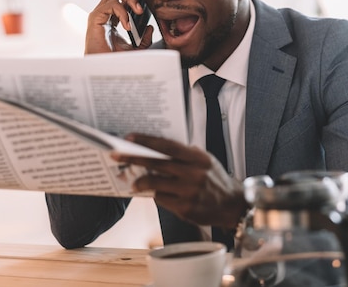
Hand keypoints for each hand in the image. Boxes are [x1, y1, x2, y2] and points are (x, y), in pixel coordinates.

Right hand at [85, 0, 153, 53]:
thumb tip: (150, 27)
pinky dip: (122, 13)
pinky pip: (111, 5)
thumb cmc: (115, 59)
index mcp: (112, 16)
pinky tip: (128, 26)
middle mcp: (104, 12)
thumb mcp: (135, 48)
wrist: (103, 69)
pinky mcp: (95, 18)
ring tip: (140, 10)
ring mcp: (98, 13)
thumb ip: (144, 39)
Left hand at [111, 133, 248, 228]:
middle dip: (134, 158)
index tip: (129, 137)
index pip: (168, 146)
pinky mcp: (186, 208)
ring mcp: (189, 192)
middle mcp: (194, 174)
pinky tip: (155, 194)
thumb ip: (185, 155)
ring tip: (133, 183)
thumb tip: (157, 148)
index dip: (147, 141)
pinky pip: (162, 199)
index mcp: (198, 158)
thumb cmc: (215, 180)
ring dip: (140, 182)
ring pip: (155, 183)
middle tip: (115, 155)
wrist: (232, 206)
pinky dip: (156, 195)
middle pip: (157, 163)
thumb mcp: (205, 161)